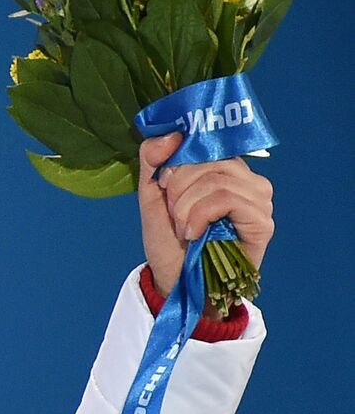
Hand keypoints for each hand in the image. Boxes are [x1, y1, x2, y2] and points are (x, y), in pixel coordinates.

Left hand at [137, 132, 274, 310]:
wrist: (176, 279)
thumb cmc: (169, 238)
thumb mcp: (151, 192)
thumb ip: (153, 158)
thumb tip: (171, 134)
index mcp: (222, 166)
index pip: (203, 140)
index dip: (175, 161)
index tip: (163, 183)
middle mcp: (245, 177)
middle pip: (207, 159)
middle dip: (177, 189)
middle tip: (174, 214)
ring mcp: (258, 197)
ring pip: (215, 179)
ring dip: (185, 207)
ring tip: (183, 227)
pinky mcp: (262, 220)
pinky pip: (227, 199)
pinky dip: (199, 216)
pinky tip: (194, 233)